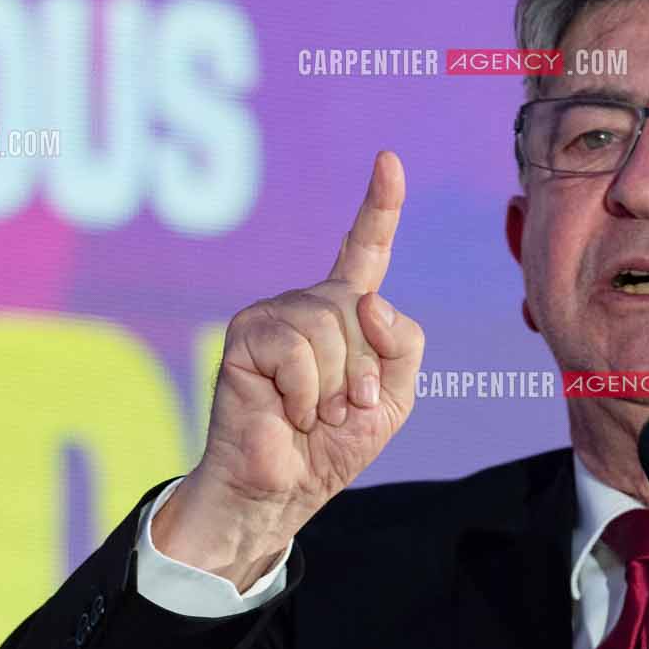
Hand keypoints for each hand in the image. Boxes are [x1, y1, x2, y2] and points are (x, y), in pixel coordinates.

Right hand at [155, 151, 424, 587]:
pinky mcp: (246, 335)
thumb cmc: (333, 445)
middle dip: (366, 371)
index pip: (366, 249)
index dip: (379, 205)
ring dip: (336, 386)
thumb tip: (368, 298)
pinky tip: (289, 412)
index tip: (388, 159)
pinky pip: (298, 351)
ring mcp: (274, 313)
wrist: (282, 489)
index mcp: (346, 312)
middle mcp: (309, 303)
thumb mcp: (394, 399)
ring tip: (313, 413)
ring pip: (334, 328)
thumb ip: (402, 346)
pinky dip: (306, 394)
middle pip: (365, 308)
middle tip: (343, 410)